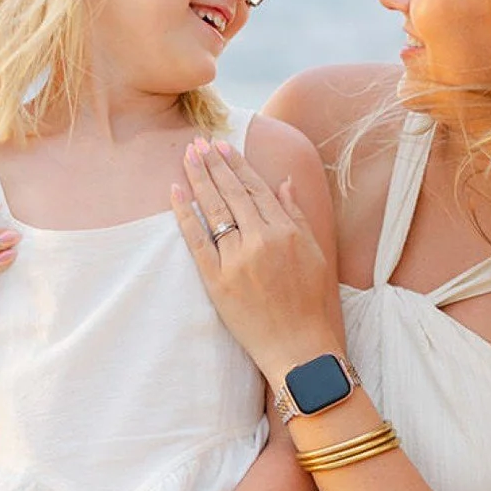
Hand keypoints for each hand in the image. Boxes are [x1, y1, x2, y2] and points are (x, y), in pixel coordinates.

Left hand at [170, 140, 336, 378]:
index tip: (223, 145)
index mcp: (286, 231)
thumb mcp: (315, 254)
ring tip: (187, 156)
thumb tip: (283, 182)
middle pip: (232, 193)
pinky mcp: (217, 280)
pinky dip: (185, 214)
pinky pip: (196, 240)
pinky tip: (176, 192)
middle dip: (214, 164)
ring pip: (214, 210)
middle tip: (199, 142)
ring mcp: (237, 260)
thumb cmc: (310, 304)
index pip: (256, 188)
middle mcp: (261, 240)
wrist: (299, 348)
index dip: (238, 164)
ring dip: (199, 179)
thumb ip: (297, 215)